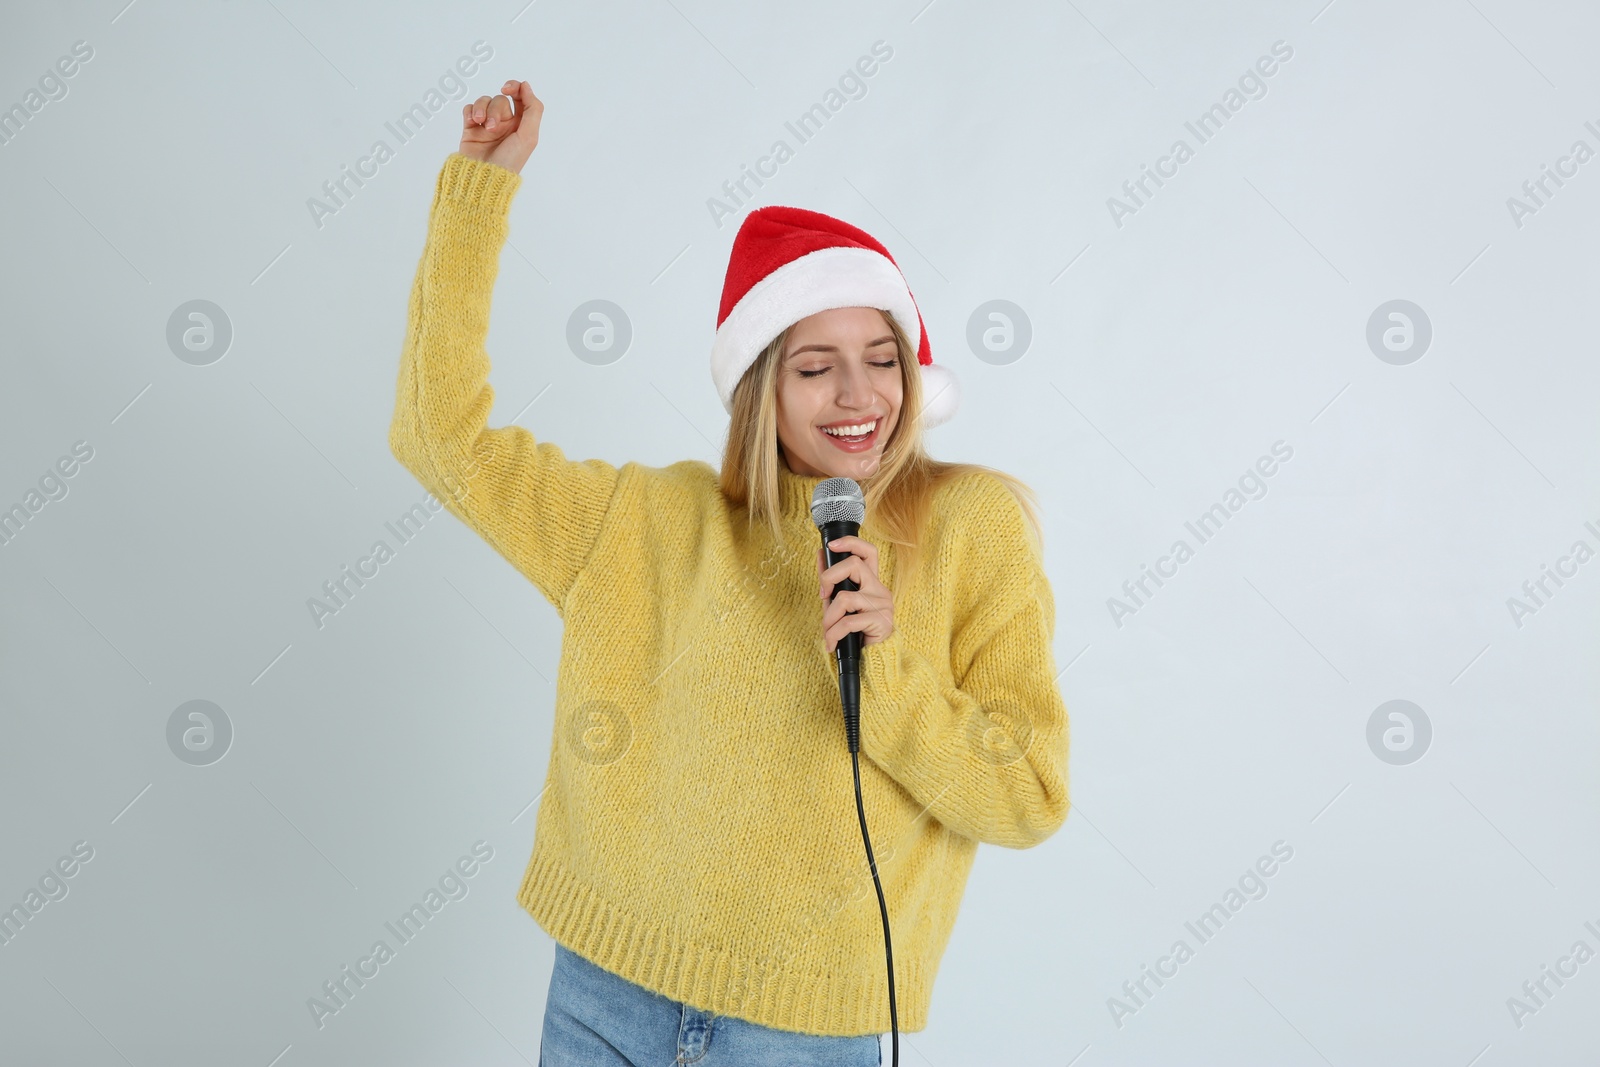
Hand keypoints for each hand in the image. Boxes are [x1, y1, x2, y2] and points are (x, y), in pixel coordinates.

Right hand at [459, 79, 543, 174]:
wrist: (482, 177)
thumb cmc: (508, 161)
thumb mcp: (528, 137)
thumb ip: (533, 109)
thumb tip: (526, 85)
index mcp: (521, 125)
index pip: (520, 97)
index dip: (515, 88)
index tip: (507, 89)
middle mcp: (505, 124)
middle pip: (500, 100)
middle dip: (496, 110)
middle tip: (493, 127)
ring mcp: (487, 125)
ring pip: (484, 102)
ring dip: (481, 110)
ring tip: (480, 124)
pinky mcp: (471, 128)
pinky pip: (469, 108)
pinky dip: (470, 111)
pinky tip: (472, 122)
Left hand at [817, 535, 894, 652]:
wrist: (874, 658)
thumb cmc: (856, 629)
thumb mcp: (839, 603)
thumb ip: (831, 582)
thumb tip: (820, 555)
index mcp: (871, 581)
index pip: (868, 551)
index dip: (851, 543)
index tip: (830, 546)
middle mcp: (879, 589)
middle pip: (854, 564)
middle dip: (828, 577)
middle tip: (822, 596)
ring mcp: (882, 604)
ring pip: (845, 597)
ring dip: (829, 618)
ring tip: (827, 631)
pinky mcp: (881, 621)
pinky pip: (848, 622)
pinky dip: (833, 634)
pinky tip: (832, 643)